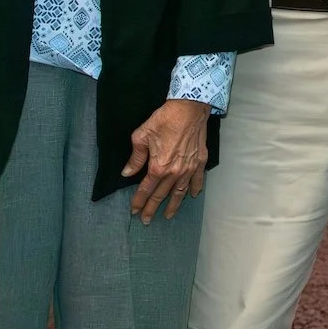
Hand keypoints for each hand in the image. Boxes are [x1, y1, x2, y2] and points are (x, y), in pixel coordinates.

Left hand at [124, 98, 210, 221]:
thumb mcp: (141, 136)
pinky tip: (192, 195)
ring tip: (168, 215)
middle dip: (152, 208)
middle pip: (161, 195)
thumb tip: (127, 173)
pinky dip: (195, 188)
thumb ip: (135, 158)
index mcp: (158, 167)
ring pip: (180, 192)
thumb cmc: (163, 120)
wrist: (189, 108)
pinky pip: (198, 179)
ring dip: (174, 205)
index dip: (138, 201)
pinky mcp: (200, 161)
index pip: (146, 190)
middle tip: (146, 220)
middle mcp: (174, 172)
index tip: (134, 211)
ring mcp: (189, 168)